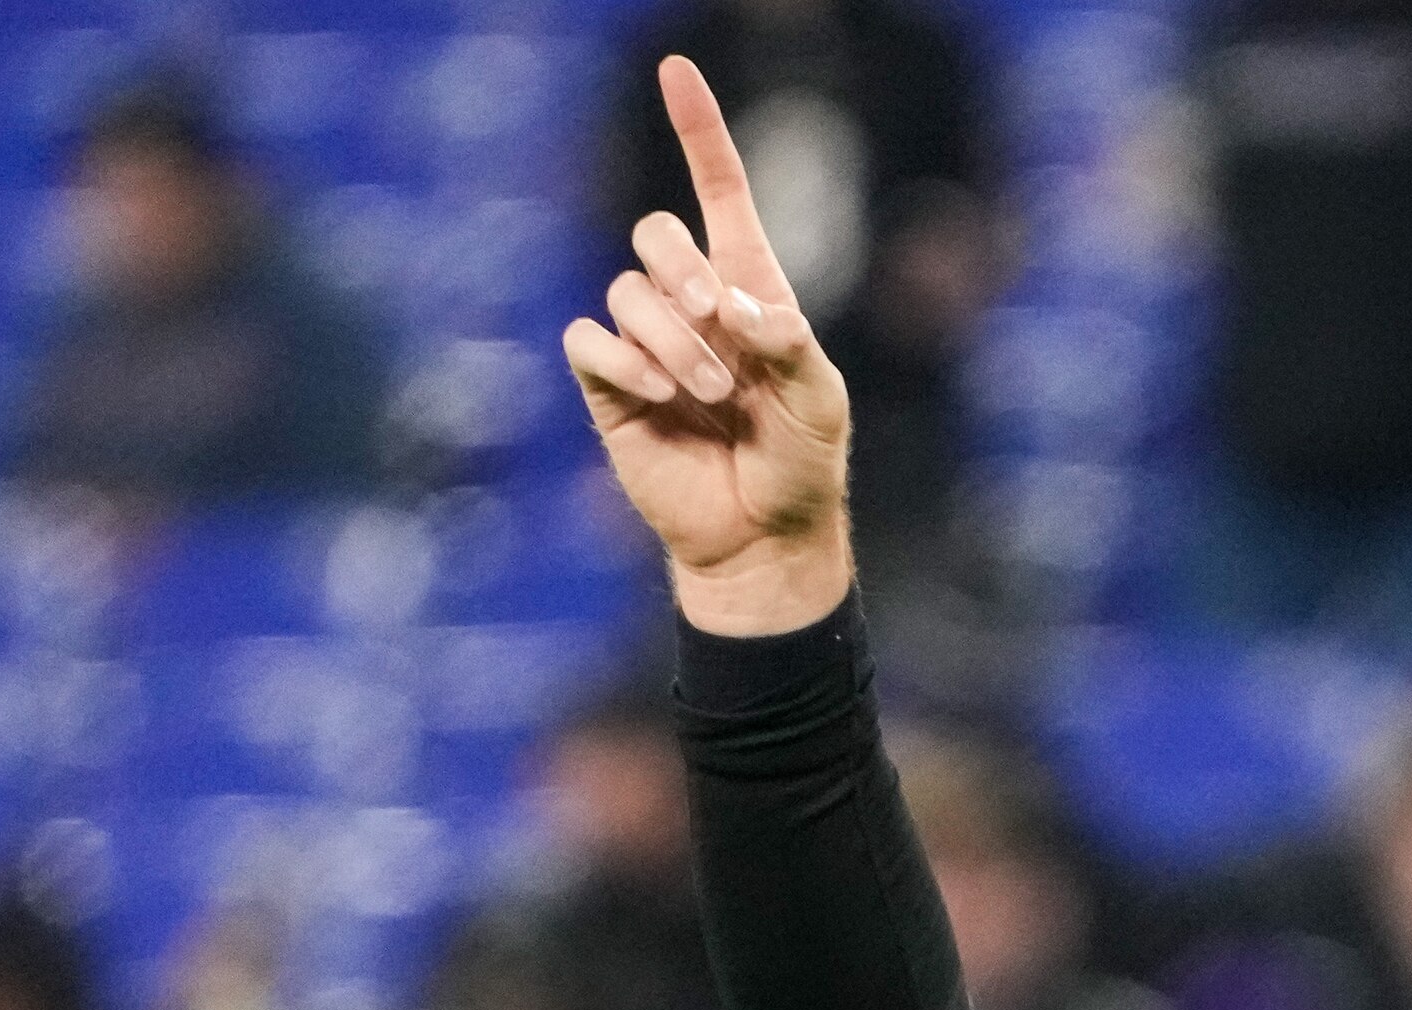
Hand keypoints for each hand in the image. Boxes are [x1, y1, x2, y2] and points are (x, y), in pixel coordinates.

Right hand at [563, 57, 855, 635]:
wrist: (761, 537)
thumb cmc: (800, 466)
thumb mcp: (821, 402)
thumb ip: (792, 346)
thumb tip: (737, 307)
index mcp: (749, 290)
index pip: (719, 191)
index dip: (698, 132)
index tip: (676, 71)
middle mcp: (691, 305)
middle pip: (654, 233)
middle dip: (683, 269)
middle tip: (720, 326)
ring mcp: (646, 342)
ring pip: (627, 292)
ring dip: (671, 339)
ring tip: (711, 393)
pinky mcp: (609, 385)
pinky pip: (590, 339)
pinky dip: (624, 361)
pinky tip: (658, 397)